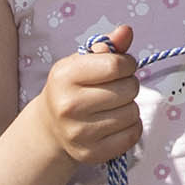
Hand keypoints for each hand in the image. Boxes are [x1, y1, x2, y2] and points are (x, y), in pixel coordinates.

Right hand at [32, 28, 145, 167]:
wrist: (51, 127)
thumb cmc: (72, 87)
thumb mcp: (82, 61)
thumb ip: (107, 46)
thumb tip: (127, 31)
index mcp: (65, 76)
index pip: (115, 65)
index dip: (127, 63)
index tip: (122, 66)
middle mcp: (69, 106)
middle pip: (128, 89)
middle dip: (129, 84)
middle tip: (116, 87)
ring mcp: (80, 133)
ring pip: (133, 112)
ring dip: (130, 106)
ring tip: (114, 105)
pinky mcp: (92, 153)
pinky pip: (132, 135)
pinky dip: (131, 126)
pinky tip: (116, 121)